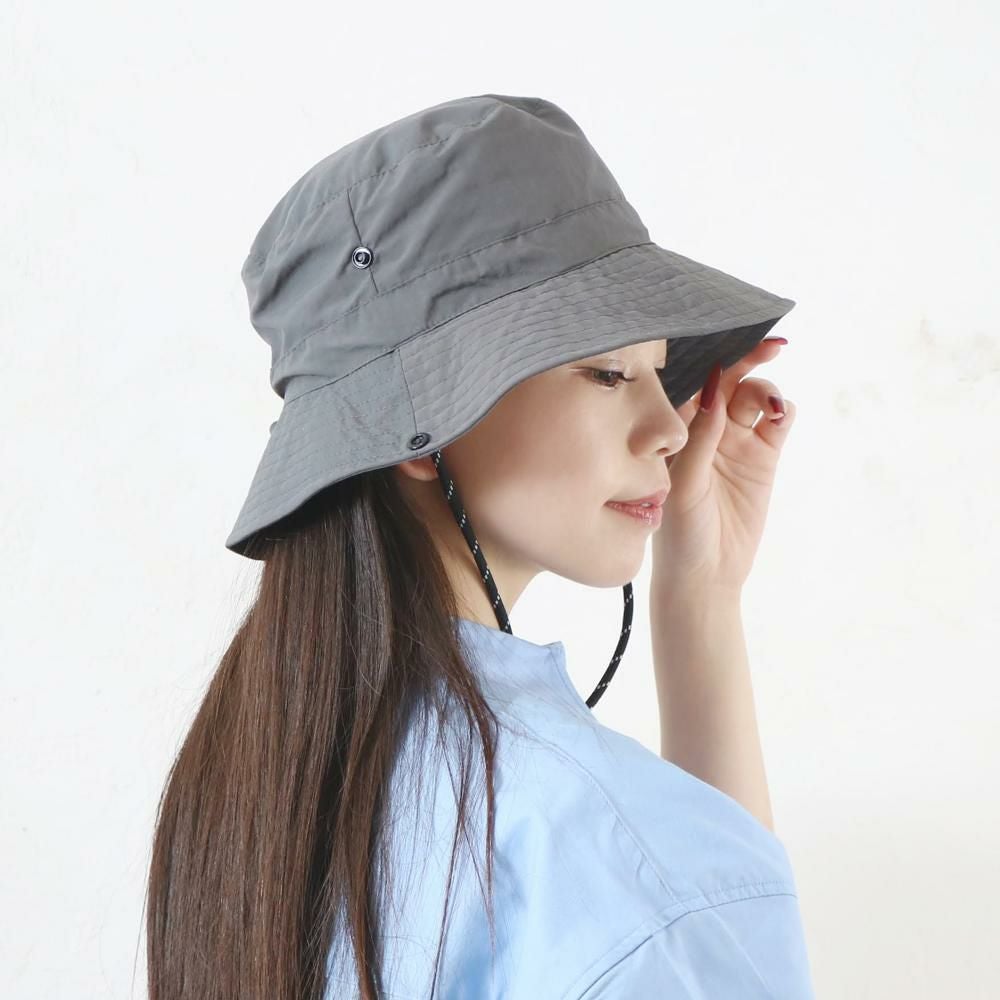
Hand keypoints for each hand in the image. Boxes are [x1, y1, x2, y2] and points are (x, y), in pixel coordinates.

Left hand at [652, 337, 794, 595]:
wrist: (707, 576)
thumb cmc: (679, 532)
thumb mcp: (685, 482)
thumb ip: (701, 436)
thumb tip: (717, 386)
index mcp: (675, 428)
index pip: (693, 380)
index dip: (711, 355)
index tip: (730, 335)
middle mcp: (706, 427)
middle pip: (729, 379)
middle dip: (748, 358)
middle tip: (771, 346)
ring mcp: (735, 441)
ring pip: (754, 395)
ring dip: (766, 388)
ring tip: (771, 405)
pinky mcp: (763, 458)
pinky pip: (777, 421)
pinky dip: (784, 409)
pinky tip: (781, 416)